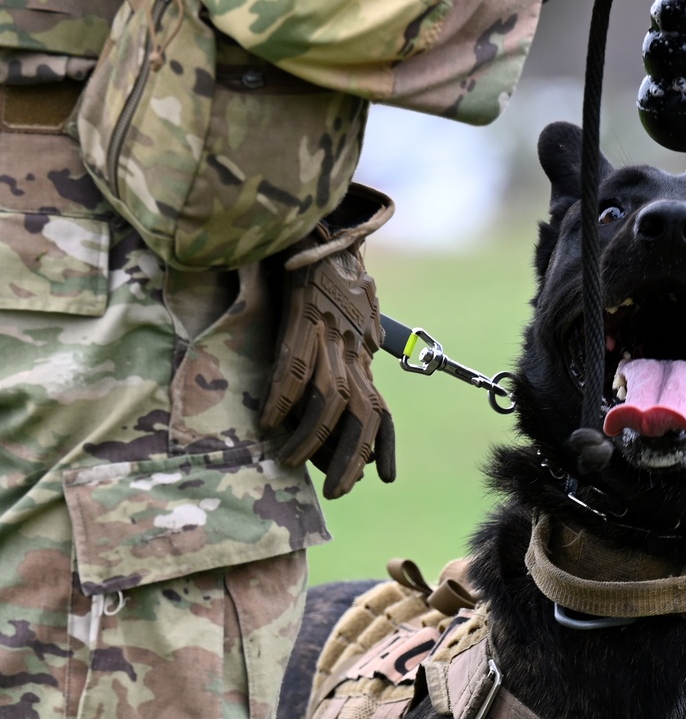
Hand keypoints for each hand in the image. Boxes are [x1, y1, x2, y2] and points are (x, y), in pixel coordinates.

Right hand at [261, 224, 395, 500]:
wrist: (318, 226)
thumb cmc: (325, 276)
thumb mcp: (348, 321)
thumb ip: (348, 358)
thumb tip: (349, 390)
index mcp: (360, 354)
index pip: (382, 409)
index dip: (386, 445)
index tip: (383, 478)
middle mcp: (351, 351)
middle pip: (361, 415)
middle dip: (350, 457)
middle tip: (337, 493)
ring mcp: (329, 337)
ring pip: (328, 400)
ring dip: (310, 437)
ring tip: (288, 462)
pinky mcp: (302, 321)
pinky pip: (294, 368)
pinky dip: (282, 398)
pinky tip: (266, 420)